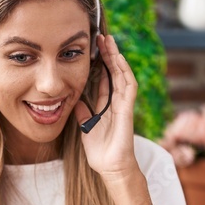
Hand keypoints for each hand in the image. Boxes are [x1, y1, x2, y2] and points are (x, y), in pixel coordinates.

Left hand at [73, 34, 139, 181]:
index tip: (93, 48)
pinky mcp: (127, 110)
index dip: (100, 63)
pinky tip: (118, 59)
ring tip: (109, 41)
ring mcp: (124, 105)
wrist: (110, 167)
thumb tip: (75, 101)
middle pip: (114, 72)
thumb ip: (83, 113)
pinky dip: (124, 72)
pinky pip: (128, 87)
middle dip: (108, 54)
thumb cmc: (101, 151)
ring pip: (122, 74)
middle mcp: (117, 102)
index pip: (105, 78)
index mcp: (107, 105)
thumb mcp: (86, 128)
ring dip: (116, 57)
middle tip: (100, 36)